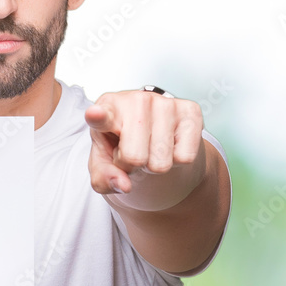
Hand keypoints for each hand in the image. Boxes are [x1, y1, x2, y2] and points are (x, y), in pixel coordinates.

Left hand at [84, 90, 204, 200]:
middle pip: (134, 158)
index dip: (98, 116)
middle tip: (132, 153)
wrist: (152, 135)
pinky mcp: (191, 111)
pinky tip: (169, 145)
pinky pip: (185, 157)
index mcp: (107, 108)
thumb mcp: (104, 164)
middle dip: (133, 166)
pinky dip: (177, 161)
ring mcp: (165, 102)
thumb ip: (104, 178)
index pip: (102, 115)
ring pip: (161, 162)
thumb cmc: (121, 146)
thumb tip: (124, 185)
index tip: (95, 114)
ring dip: (155, 165)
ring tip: (150, 149)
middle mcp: (136, 100)